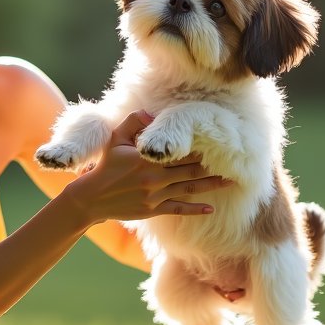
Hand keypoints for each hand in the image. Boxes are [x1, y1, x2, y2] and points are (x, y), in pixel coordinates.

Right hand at [64, 111, 231, 225]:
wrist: (91, 198)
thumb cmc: (104, 166)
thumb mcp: (114, 139)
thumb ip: (133, 122)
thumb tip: (150, 113)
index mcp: (147, 159)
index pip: (179, 151)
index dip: (199, 147)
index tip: (216, 142)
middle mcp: (154, 177)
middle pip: (190, 169)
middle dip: (212, 165)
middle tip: (233, 161)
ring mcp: (155, 195)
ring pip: (190, 188)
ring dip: (211, 185)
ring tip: (231, 181)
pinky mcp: (153, 210)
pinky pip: (179, 209)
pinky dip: (196, 210)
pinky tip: (211, 208)